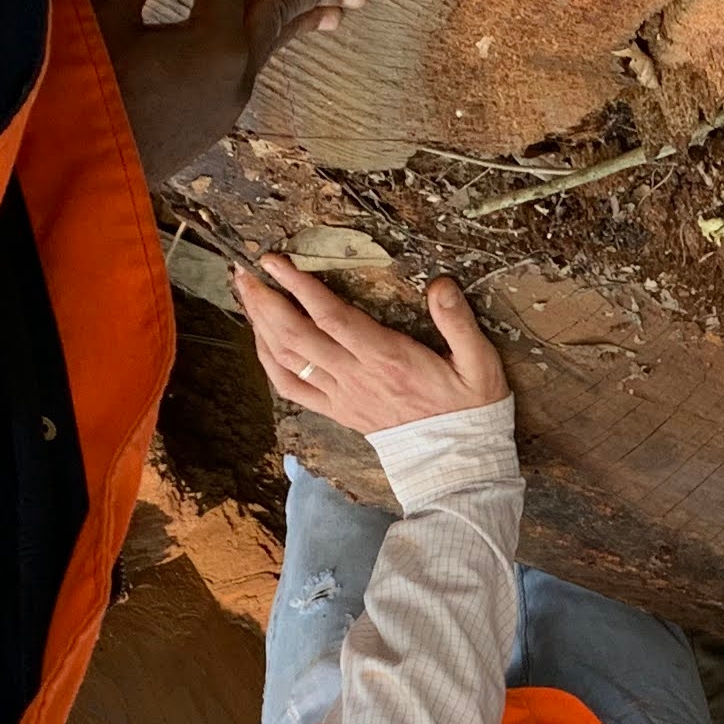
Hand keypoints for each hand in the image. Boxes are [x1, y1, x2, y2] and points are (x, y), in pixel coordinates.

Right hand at [94, 0, 366, 182]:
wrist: (83, 177)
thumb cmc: (87, 99)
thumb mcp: (99, 22)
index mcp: (212, 41)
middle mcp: (233, 73)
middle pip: (281, 17)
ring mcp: (226, 103)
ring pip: (269, 48)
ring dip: (300, 24)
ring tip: (335, 16)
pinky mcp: (212, 123)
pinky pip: (249, 71)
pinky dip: (266, 47)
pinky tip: (259, 47)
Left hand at [239, 257, 505, 430]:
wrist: (459, 462)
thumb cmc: (470, 408)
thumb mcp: (480, 363)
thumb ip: (459, 322)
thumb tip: (441, 284)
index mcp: (387, 359)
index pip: (332, 316)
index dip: (299, 286)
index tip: (275, 260)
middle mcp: (355, 377)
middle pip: (295, 335)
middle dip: (265, 300)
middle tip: (243, 269)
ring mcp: (341, 396)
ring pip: (287, 359)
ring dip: (260, 325)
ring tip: (246, 294)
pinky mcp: (337, 411)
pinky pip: (291, 388)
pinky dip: (269, 361)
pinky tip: (261, 339)